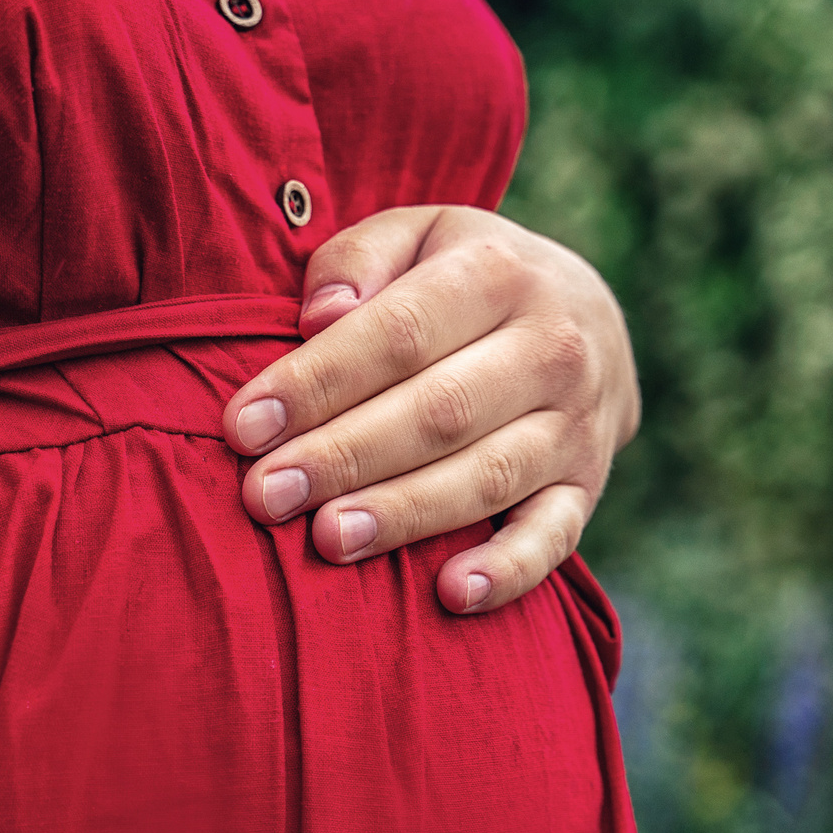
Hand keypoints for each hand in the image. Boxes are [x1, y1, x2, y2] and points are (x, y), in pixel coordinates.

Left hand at [221, 205, 638, 614]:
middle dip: (344, 456)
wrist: (588, 318)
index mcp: (499, 273)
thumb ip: (358, 260)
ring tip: (328, 539)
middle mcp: (551, 348)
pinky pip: (555, 538)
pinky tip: (453, 595)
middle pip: (439, 411)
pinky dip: (509, 572)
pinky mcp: (588, 488)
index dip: (317, 382)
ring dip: (403, 514)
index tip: (244, 427)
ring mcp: (576, 424)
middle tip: (266, 495)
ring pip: (486, 477)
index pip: (398, 333)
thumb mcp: (417, 237)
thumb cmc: (464, 280)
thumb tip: (320, 315)